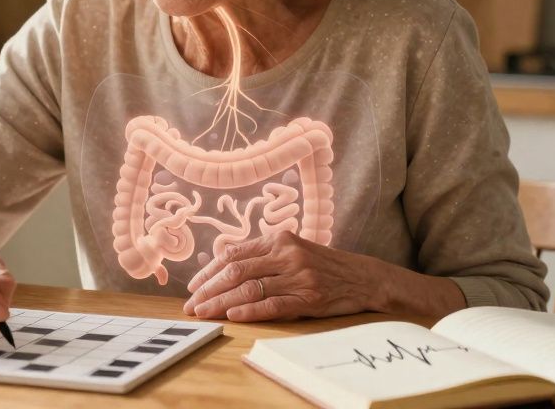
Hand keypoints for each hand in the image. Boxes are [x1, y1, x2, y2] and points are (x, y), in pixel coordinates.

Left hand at [182, 231, 385, 321]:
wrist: (363, 277)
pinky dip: (250, 310)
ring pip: (250, 288)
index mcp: (278, 239)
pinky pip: (273, 304)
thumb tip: (223, 265)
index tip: (193, 287)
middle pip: (236, 271)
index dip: (209, 271)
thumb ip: (263, 255)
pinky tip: (234, 315)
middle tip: (191, 305)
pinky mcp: (309, 297)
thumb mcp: (293, 250)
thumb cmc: (323, 265)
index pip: (233, 254)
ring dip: (222, 303)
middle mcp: (286, 254)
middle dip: (209, 290)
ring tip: (205, 313)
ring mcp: (298, 276)